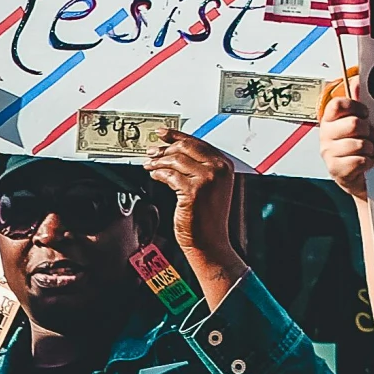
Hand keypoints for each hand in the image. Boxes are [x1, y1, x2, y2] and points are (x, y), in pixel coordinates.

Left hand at [146, 130, 243, 282]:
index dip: (177, 136)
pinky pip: (170, 175)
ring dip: (159, 161)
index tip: (163, 132)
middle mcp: (219, 169)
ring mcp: (207, 179)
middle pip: (186, 148)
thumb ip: (198, 168)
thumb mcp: (209, 186)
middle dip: (165, 148)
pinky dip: (159, 173)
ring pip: (176, 160)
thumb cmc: (208, 216)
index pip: (198, 143)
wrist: (210, 240)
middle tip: (151, 151)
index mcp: (225, 165)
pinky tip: (154, 175)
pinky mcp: (193, 191)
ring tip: (148, 164)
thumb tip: (174, 152)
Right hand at [320, 93, 373, 202]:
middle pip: (354, 124)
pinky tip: (366, 162)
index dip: (356, 107)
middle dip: (369, 131)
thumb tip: (356, 80)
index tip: (364, 114)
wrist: (356, 176)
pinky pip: (360, 160)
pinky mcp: (336, 169)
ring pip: (360, 144)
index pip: (337, 104)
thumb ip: (357, 103)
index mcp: (329, 121)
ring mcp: (329, 153)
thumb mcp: (359, 123)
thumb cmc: (358, 147)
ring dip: (372, 148)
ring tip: (369, 151)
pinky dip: (370, 161)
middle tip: (369, 136)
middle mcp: (325, 136)